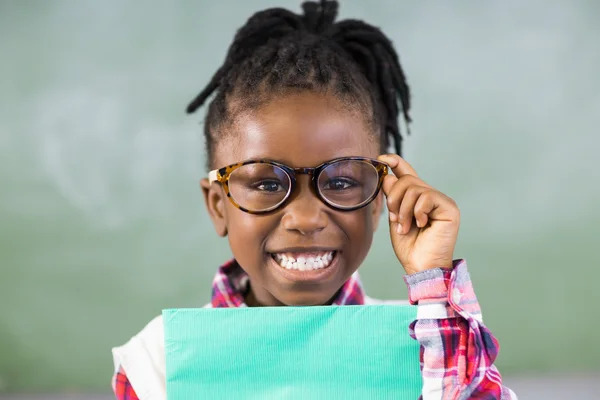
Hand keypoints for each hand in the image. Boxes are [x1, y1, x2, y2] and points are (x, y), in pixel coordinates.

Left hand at [378, 154, 459, 274]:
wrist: (420, 266)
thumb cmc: (409, 246)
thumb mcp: (394, 217)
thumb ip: (392, 197)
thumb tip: (387, 175)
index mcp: (417, 198)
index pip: (406, 172)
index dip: (394, 162)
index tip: (381, 159)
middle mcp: (430, 196)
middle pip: (407, 179)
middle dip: (394, 198)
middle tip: (395, 219)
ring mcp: (441, 201)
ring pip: (414, 188)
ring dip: (404, 210)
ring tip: (405, 227)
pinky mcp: (449, 207)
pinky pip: (426, 197)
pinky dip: (417, 212)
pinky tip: (421, 224)